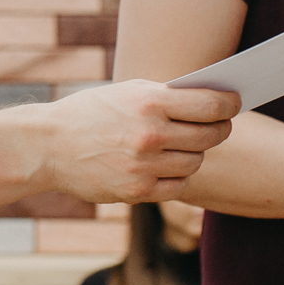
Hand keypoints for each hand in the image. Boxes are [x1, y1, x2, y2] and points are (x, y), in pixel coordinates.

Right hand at [37, 80, 238, 202]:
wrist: (48, 146)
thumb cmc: (92, 112)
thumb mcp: (127, 92)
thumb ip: (167, 95)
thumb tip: (211, 99)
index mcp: (150, 102)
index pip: (211, 104)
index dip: (230, 103)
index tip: (234, 102)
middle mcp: (150, 134)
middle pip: (211, 135)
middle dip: (220, 128)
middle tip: (219, 125)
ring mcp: (145, 166)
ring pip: (196, 162)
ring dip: (195, 153)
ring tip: (184, 144)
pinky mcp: (138, 192)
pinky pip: (179, 186)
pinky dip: (178, 176)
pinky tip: (167, 165)